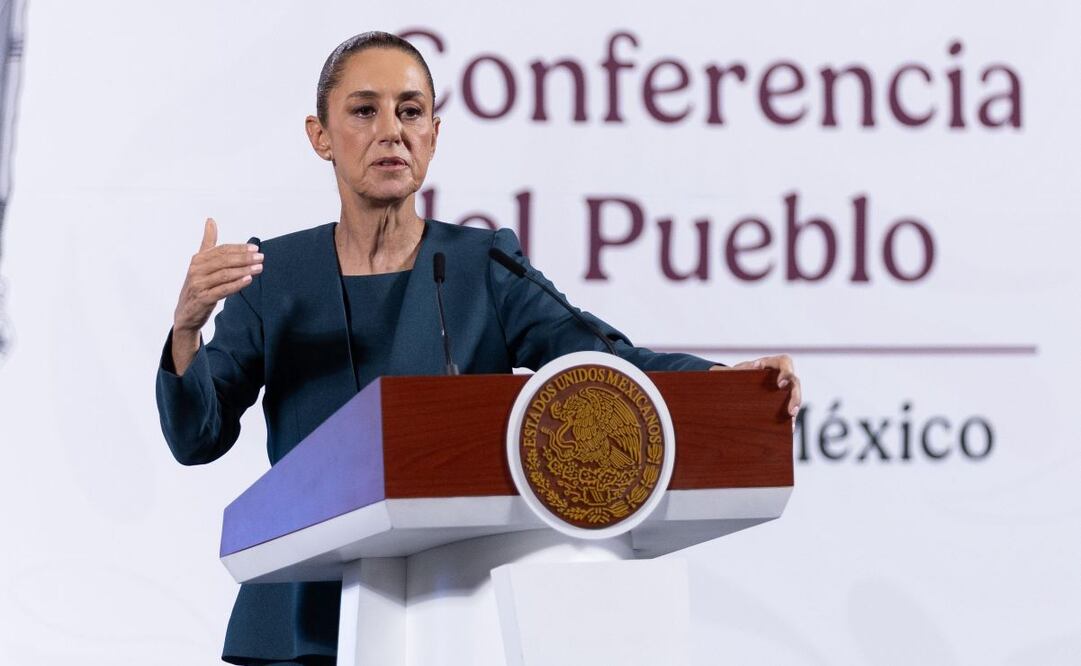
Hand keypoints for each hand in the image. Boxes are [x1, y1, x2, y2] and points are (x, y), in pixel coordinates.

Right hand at [170, 218, 261, 373]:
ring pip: (224, 275)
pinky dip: (236, 284)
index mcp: (198, 259)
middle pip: (224, 261)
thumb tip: (211, 220)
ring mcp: (198, 285)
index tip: (255, 247)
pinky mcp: (203, 299)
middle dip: (244, 258)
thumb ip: (208, 242)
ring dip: (243, 270)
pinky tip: (248, 280)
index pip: (221, 250)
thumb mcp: (201, 263)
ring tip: (259, 268)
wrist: (186, 313)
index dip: (238, 248)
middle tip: (261, 257)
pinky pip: (222, 290)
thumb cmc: (198, 285)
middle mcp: (196, 270)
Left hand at [712, 354, 801, 423]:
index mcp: (771, 364)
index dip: (786, 372)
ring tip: (791, 417)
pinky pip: (790, 408)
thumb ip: (742, 368)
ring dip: (795, 406)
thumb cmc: (736, 374)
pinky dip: (790, 417)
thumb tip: (752, 367)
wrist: (733, 384)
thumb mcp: (736, 371)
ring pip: (795, 395)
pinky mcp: (782, 401)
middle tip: (791, 410)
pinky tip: (789, 427)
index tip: (780, 384)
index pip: (784, 362)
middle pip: (794, 382)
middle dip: (795, 396)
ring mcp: (784, 389)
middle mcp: (781, 375)